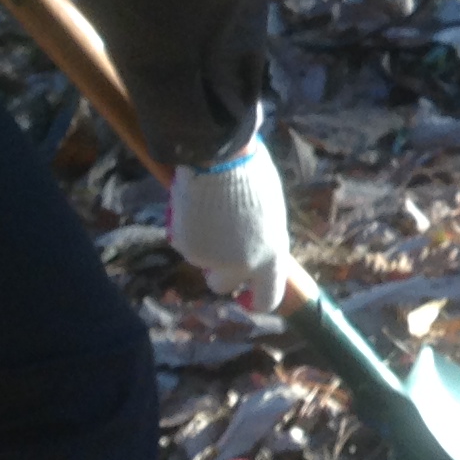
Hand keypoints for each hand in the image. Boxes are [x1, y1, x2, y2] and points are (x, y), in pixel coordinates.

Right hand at [170, 138, 289, 309]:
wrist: (221, 159)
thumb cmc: (252, 178)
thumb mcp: (271, 213)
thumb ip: (264, 238)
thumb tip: (256, 249)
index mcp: (272, 256)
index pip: (269, 298)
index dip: (257, 300)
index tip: (247, 297)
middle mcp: (243, 265)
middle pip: (224, 285)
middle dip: (219, 272)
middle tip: (217, 249)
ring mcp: (213, 259)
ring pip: (202, 262)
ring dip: (204, 246)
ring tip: (209, 212)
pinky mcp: (188, 248)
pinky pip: (187, 245)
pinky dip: (188, 232)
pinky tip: (195, 208)